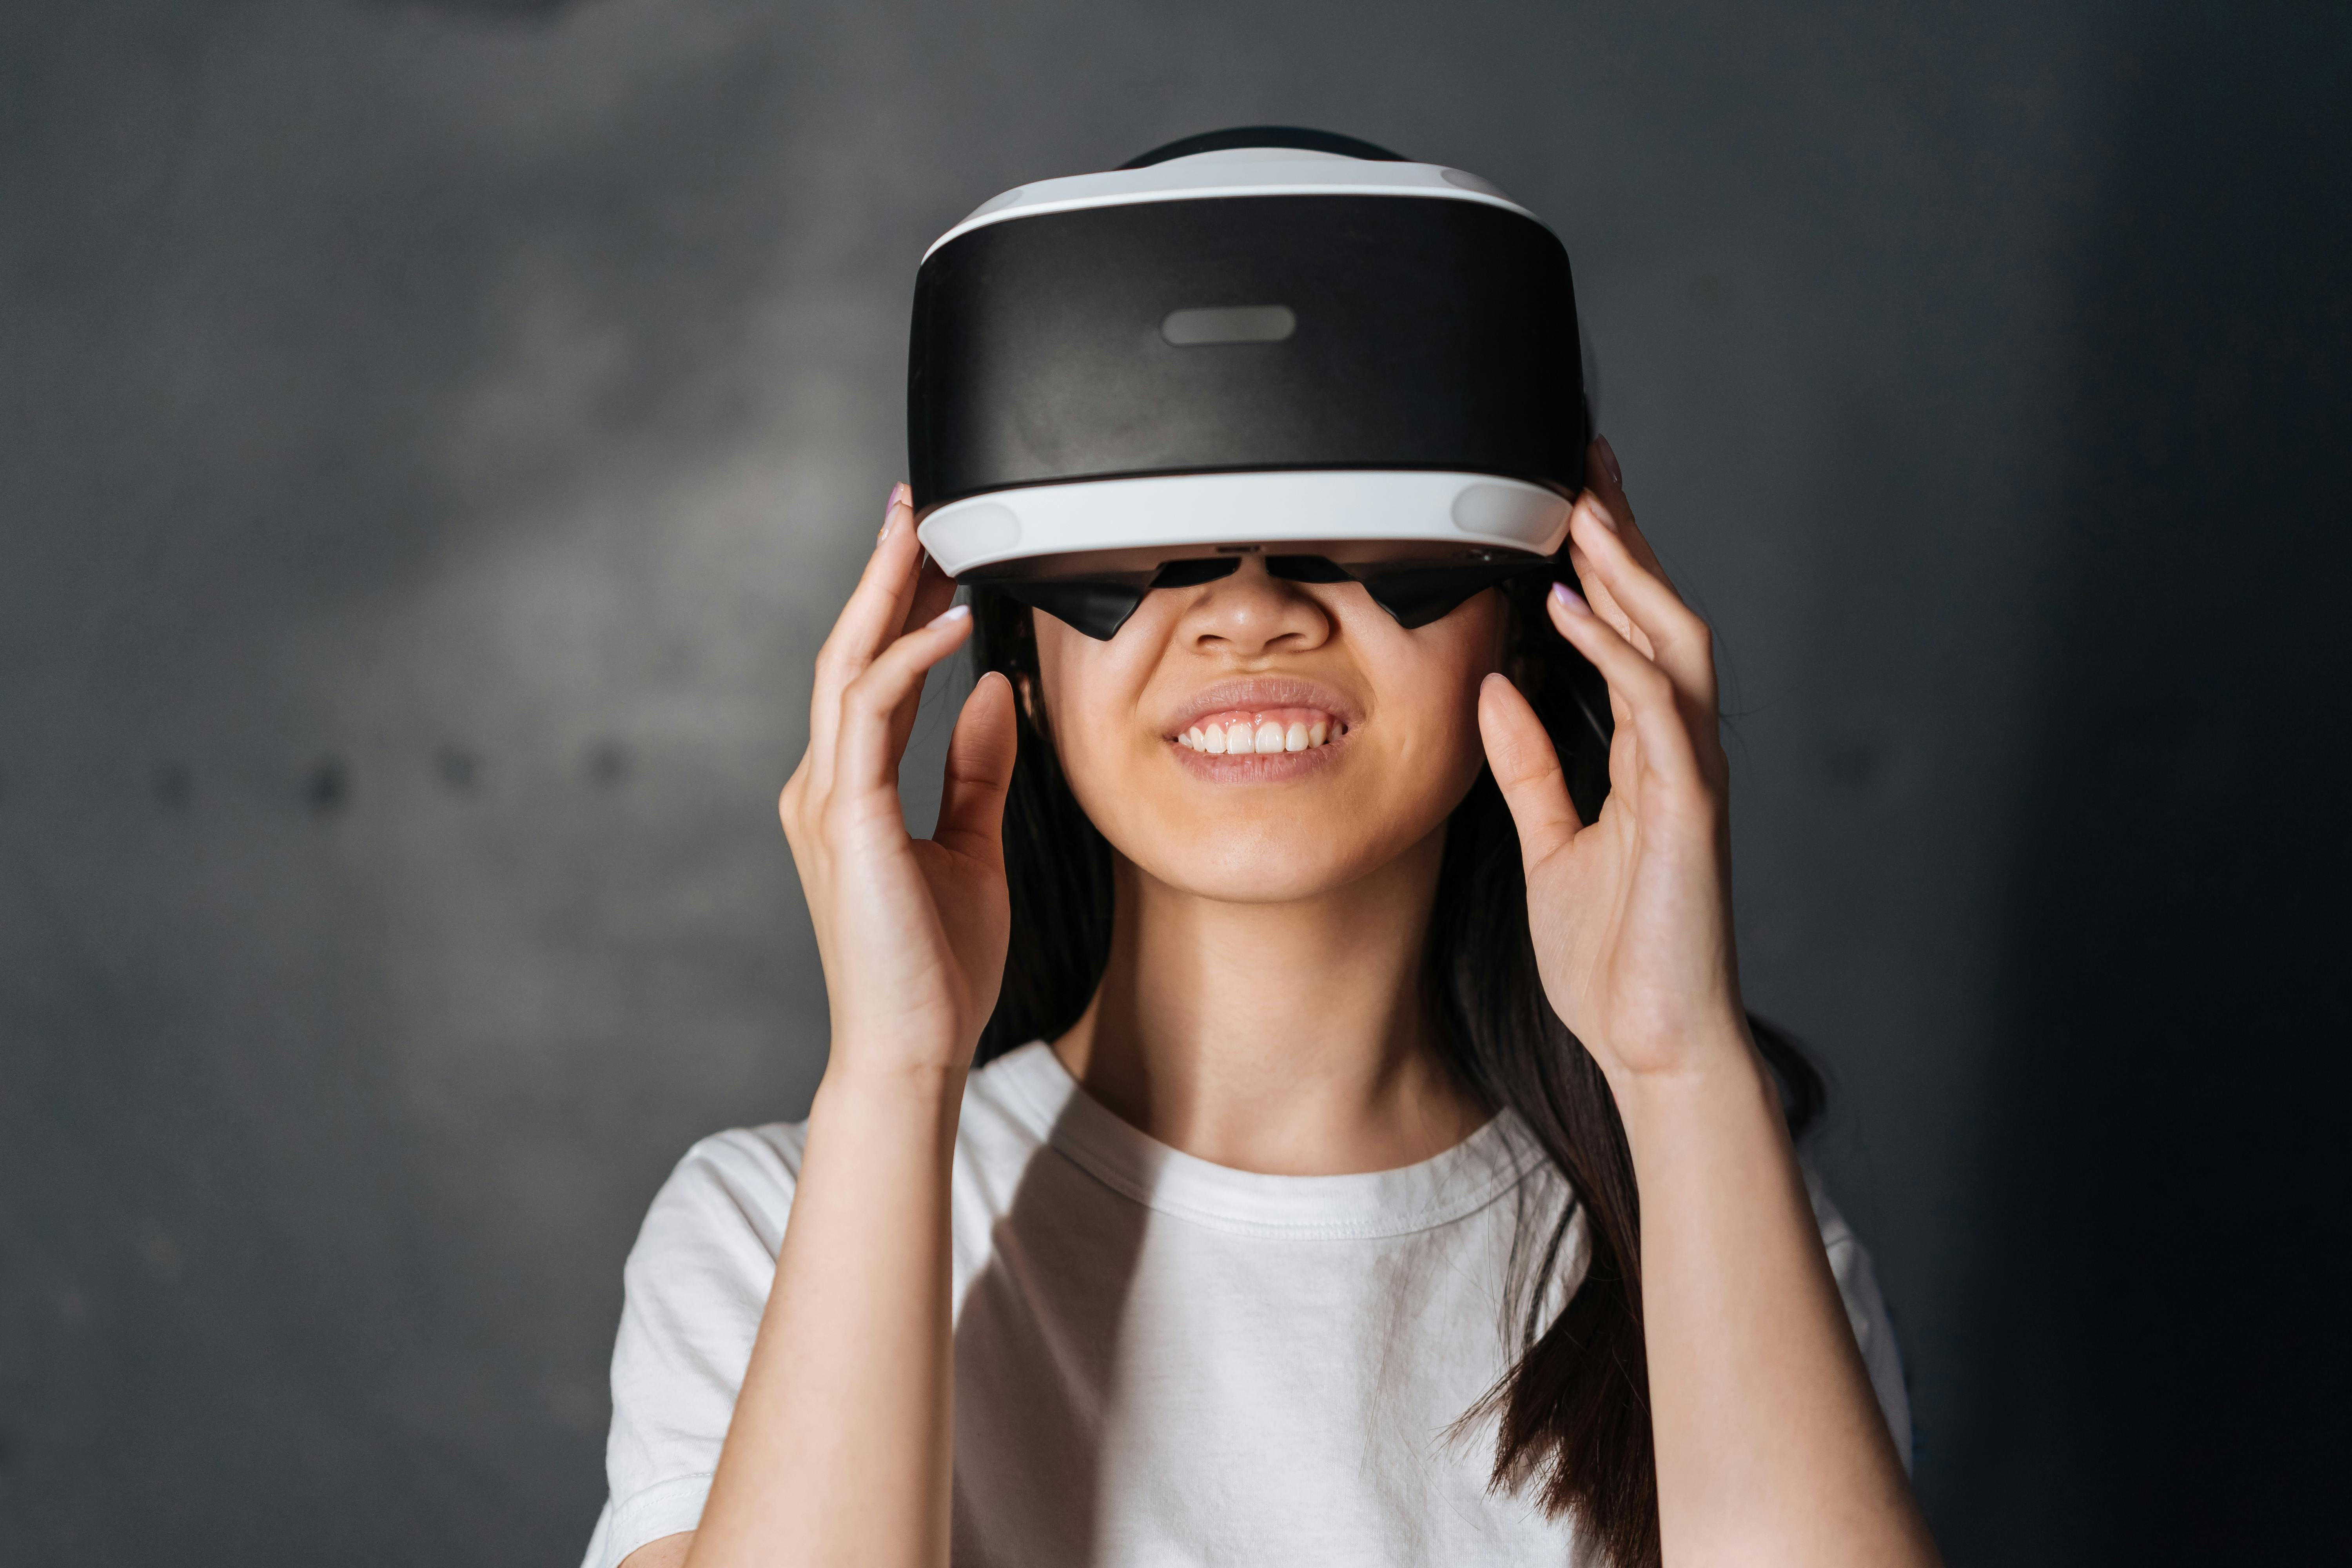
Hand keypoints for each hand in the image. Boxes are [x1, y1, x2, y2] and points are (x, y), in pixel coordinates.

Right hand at [777, 485, 1018, 1082]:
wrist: (913, 1051)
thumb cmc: (935, 969)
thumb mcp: (972, 847)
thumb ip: (975, 768)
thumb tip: (992, 690)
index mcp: (850, 792)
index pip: (871, 674)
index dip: (898, 606)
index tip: (932, 550)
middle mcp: (825, 785)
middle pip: (848, 651)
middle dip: (883, 574)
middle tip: (916, 505)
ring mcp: (826, 800)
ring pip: (848, 666)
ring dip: (888, 594)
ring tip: (928, 535)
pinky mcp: (847, 819)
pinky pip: (871, 714)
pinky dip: (908, 660)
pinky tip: (951, 625)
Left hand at [1477, 438, 1748, 1080]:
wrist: (1653, 1044)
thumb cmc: (1614, 957)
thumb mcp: (1552, 844)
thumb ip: (1530, 766)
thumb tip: (1497, 689)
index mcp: (1648, 756)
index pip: (1630, 635)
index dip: (1604, 566)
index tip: (1567, 502)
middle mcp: (1678, 752)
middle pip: (1660, 616)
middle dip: (1625, 539)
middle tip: (1583, 467)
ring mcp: (1690, 776)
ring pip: (1673, 643)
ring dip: (1628, 574)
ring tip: (1583, 512)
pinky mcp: (1689, 809)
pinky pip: (1657, 710)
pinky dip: (1617, 654)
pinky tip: (1577, 611)